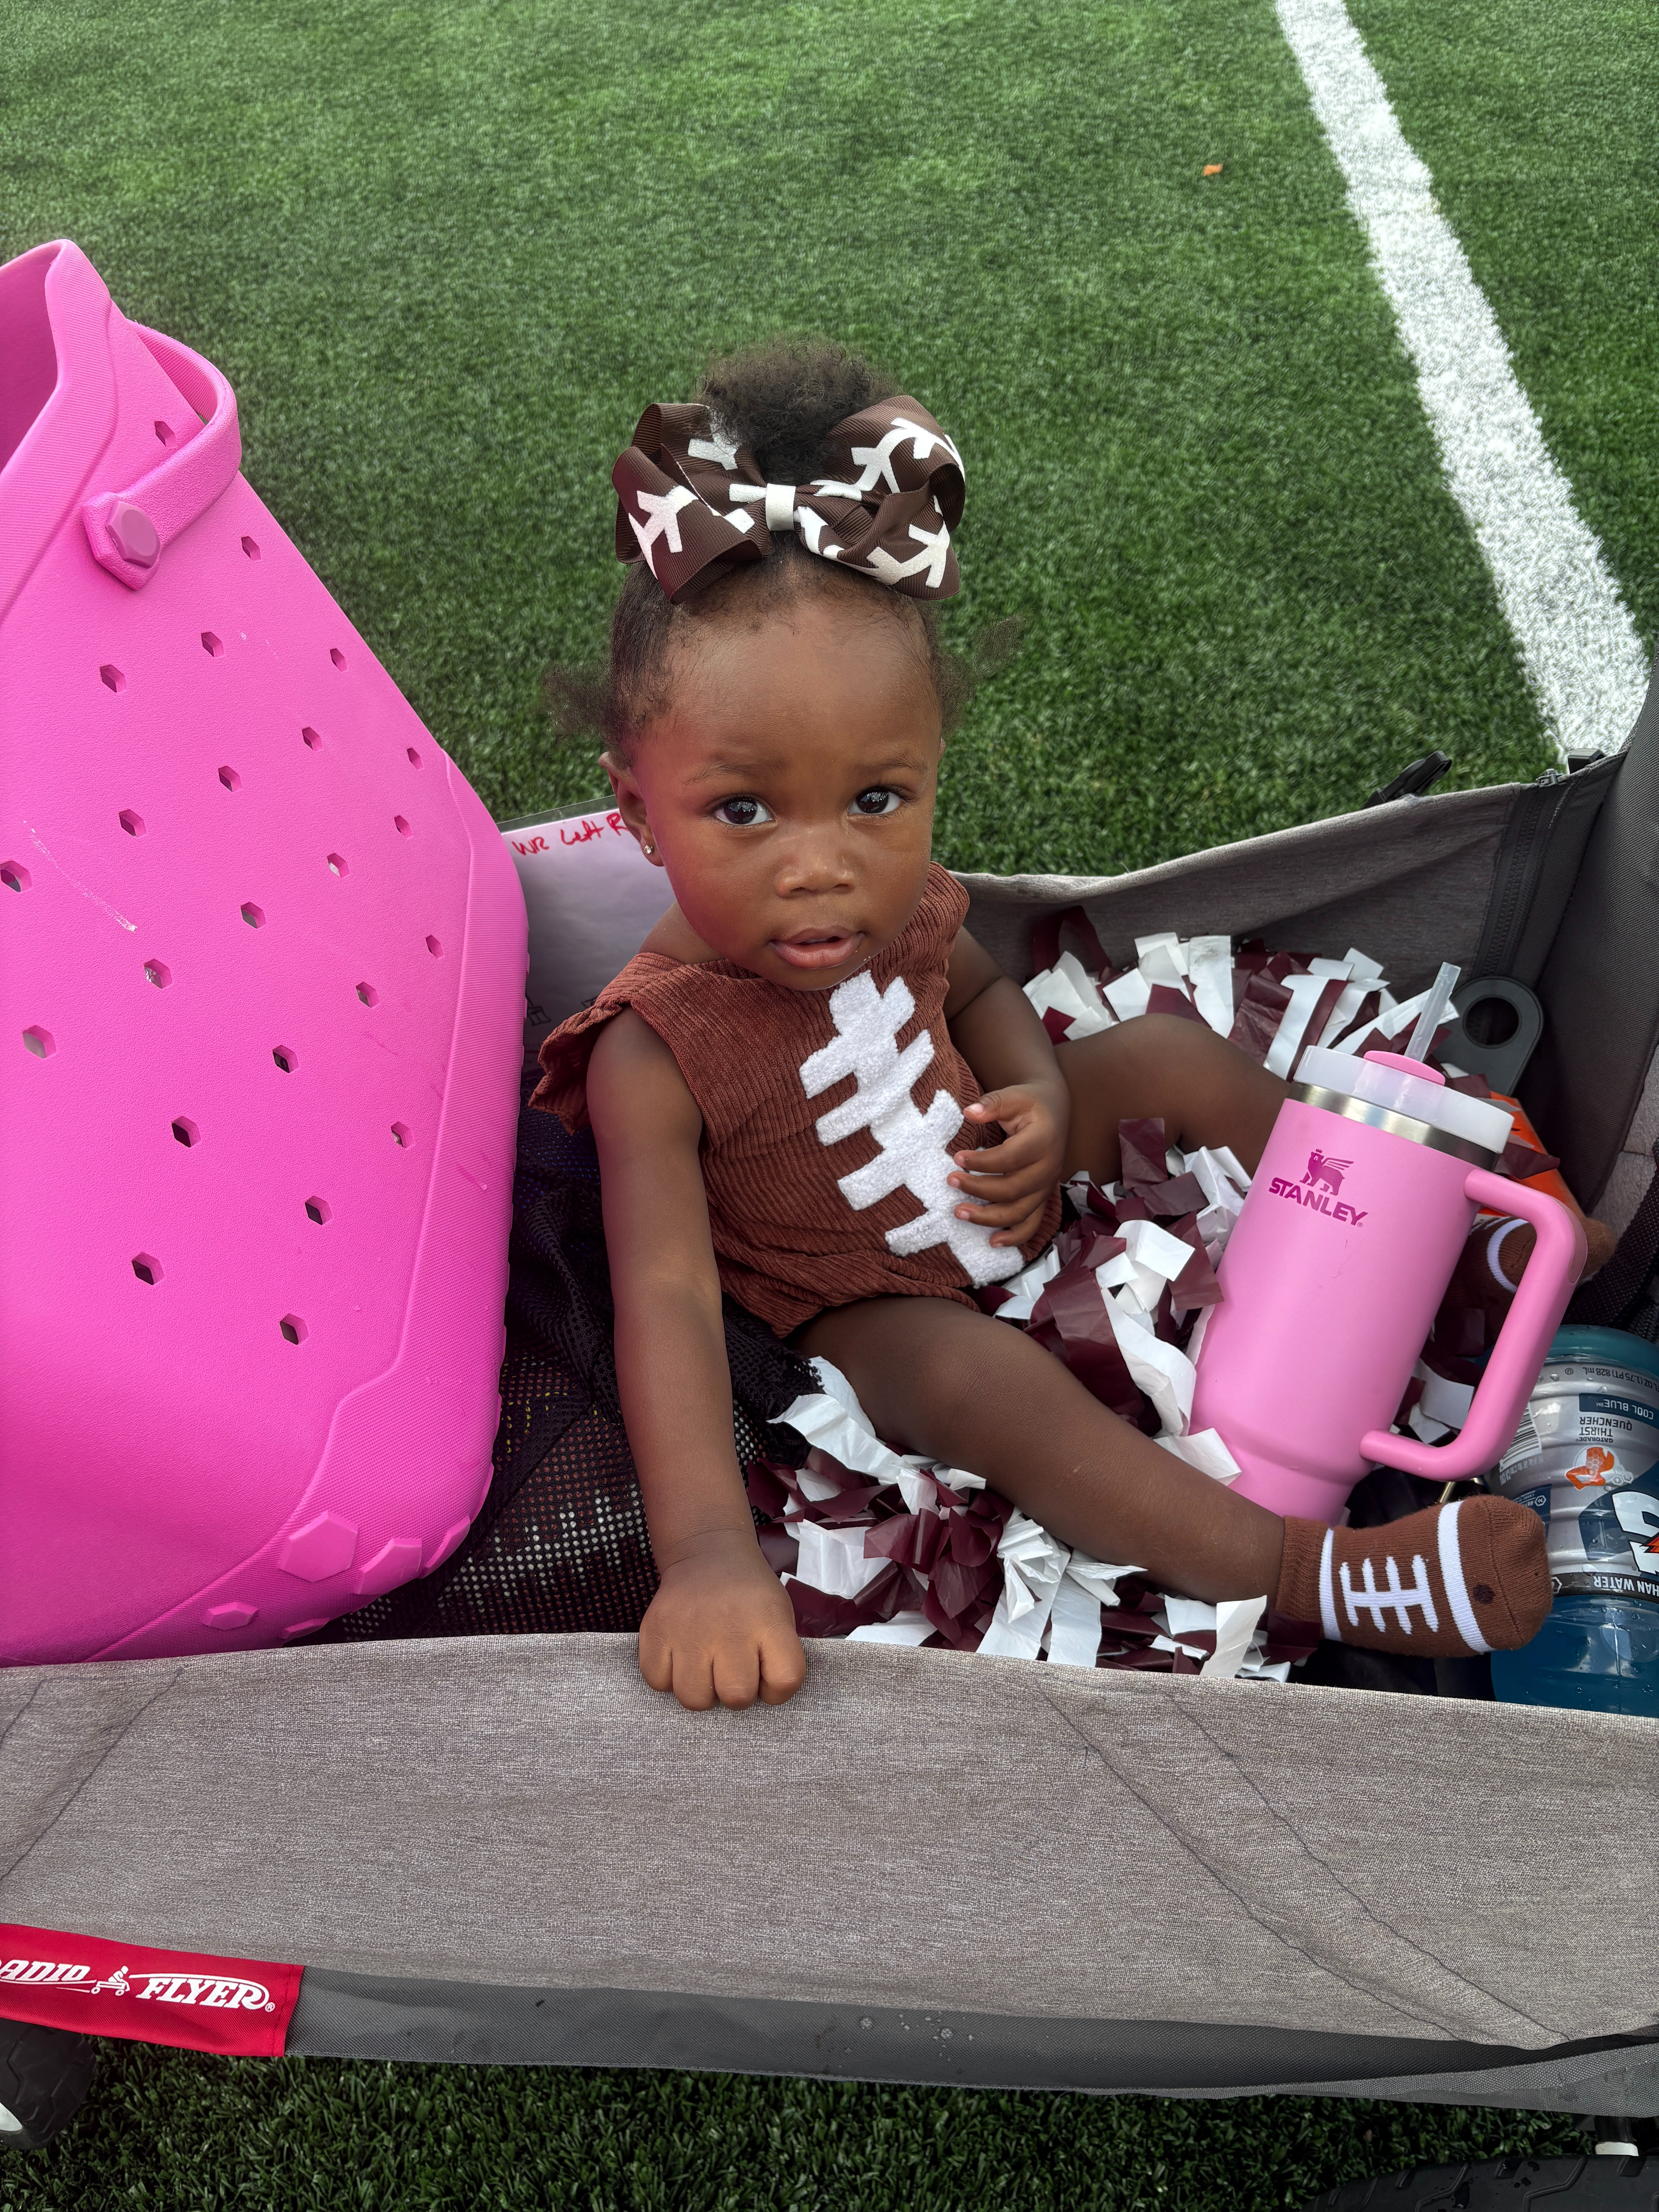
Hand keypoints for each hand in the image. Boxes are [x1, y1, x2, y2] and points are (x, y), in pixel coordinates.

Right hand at [638, 1530, 807, 1710]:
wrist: (708, 1554)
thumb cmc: (749, 1596)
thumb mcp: (779, 1615)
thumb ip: (777, 1657)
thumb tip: (757, 1698)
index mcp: (768, 1622)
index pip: (785, 1681)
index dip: (777, 1690)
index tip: (766, 1674)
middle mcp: (730, 1627)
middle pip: (736, 1697)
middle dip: (734, 1692)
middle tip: (731, 1670)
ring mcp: (689, 1630)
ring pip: (693, 1698)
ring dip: (700, 1690)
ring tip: (704, 1667)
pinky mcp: (655, 1630)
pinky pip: (658, 1682)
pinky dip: (667, 1677)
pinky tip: (679, 1657)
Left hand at [950, 1081, 1068, 1246]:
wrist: (1055, 1112)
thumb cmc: (1030, 1104)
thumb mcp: (1014, 1095)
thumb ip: (992, 1103)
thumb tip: (969, 1112)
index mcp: (1043, 1141)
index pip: (1010, 1158)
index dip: (981, 1162)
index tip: (957, 1158)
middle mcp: (1049, 1168)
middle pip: (1012, 1189)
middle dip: (978, 1189)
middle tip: (950, 1181)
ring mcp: (1046, 1187)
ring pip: (1019, 1212)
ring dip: (988, 1217)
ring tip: (959, 1212)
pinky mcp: (1042, 1197)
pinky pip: (1032, 1224)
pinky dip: (1015, 1237)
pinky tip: (993, 1242)